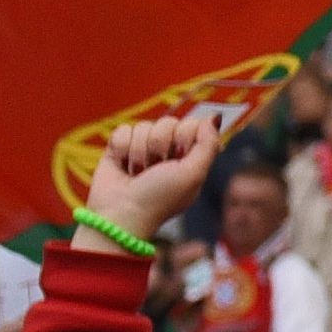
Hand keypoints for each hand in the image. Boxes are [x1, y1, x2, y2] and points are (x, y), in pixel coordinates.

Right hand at [80, 108, 222, 243]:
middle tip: (156, 169)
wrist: (121, 213)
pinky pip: (123, 130)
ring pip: (144, 126)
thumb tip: (212, 118)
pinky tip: (124, 167)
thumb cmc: (160, 198)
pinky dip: (122, 149)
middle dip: (160, 146)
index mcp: (189, 156)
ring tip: (138, 172)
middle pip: (168, 122)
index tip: (179, 157)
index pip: (192, 124)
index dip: (184, 136)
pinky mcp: (119, 148)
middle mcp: (168, 150)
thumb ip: (208, 145)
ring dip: (140, 152)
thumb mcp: (193, 174)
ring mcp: (143, 148)